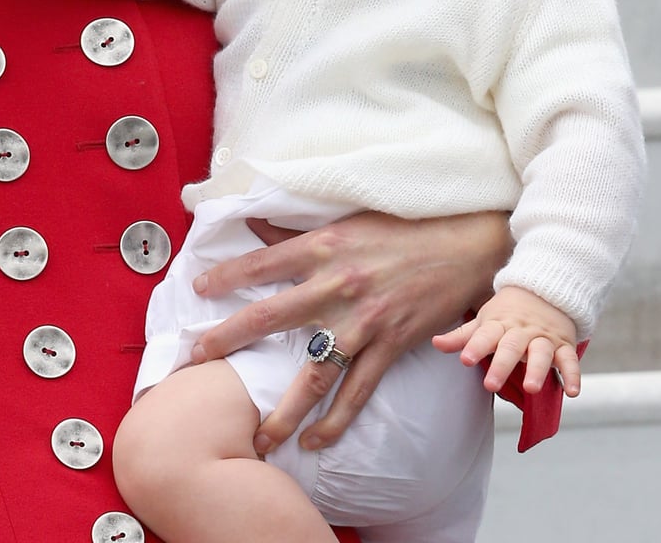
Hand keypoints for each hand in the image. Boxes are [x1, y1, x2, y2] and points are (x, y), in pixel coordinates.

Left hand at [190, 209, 511, 452]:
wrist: (464, 243)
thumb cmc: (403, 227)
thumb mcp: (346, 219)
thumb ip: (297, 229)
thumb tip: (254, 224)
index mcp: (323, 247)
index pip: (261, 263)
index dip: (225, 277)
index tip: (197, 291)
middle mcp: (336, 284)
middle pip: (270, 317)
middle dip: (228, 340)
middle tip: (196, 360)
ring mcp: (363, 320)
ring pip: (313, 372)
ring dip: (284, 408)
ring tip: (259, 436)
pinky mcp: (390, 344)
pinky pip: (358, 391)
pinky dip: (337, 421)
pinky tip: (316, 441)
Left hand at [432, 284, 579, 396]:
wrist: (545, 288)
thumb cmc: (508, 311)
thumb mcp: (485, 320)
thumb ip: (463, 336)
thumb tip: (435, 343)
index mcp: (499, 324)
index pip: (485, 335)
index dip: (475, 347)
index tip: (465, 360)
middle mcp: (521, 330)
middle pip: (511, 347)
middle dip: (501, 365)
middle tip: (490, 385)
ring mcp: (543, 337)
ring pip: (541, 353)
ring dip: (536, 370)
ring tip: (530, 388)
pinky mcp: (563, 345)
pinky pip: (569, 360)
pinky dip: (572, 375)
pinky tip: (572, 392)